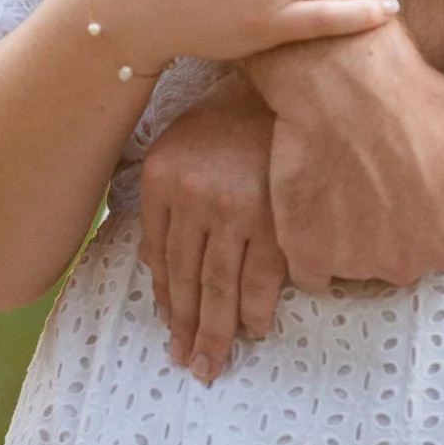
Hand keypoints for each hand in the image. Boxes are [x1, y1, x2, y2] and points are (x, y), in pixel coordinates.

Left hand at [138, 75, 286, 382]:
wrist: (289, 80)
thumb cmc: (231, 114)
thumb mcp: (180, 144)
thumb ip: (165, 198)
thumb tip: (154, 262)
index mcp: (163, 178)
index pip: (158, 256)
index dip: (164, 300)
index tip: (169, 330)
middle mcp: (194, 196)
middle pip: (186, 280)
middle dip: (186, 328)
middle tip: (190, 364)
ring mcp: (236, 208)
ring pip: (220, 286)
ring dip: (216, 330)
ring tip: (213, 361)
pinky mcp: (276, 216)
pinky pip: (263, 278)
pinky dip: (258, 309)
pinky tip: (256, 328)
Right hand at [250, 21, 443, 291]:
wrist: (347, 82)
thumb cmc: (420, 106)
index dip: (435, 210)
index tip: (417, 179)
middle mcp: (406, 267)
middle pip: (403, 257)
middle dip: (396, 227)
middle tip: (383, 174)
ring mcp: (354, 264)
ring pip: (359, 262)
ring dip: (354, 234)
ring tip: (349, 179)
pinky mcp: (306, 253)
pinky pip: (313, 272)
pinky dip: (314, 246)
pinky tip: (319, 206)